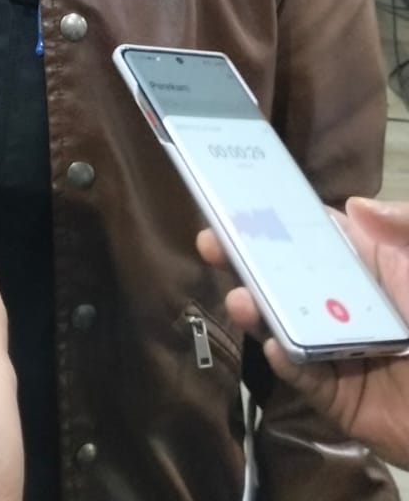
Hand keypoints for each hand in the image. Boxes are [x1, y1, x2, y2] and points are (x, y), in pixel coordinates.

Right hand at [198, 197, 408, 466]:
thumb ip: (403, 229)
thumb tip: (354, 203)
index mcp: (371, 268)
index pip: (314, 236)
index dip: (275, 218)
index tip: (234, 201)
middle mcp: (349, 304)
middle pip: (288, 277)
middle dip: (246, 259)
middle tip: (210, 243)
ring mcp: (341, 351)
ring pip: (287, 325)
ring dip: (257, 310)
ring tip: (239, 301)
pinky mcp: (340, 399)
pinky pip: (306, 377)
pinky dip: (286, 362)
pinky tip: (276, 348)